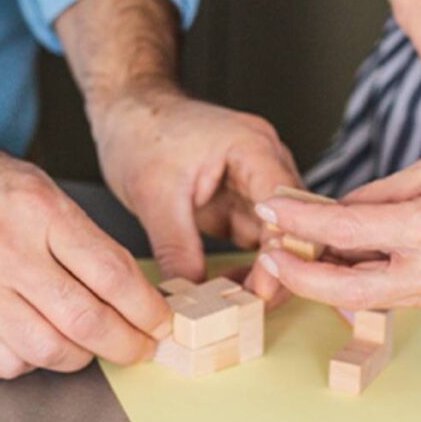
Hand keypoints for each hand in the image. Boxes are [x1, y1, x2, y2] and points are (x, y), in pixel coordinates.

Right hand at [0, 136, 171, 377]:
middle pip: (86, 320)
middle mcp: (7, 251)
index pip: (111, 275)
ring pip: (49, 350)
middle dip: (126, 344)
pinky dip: (32, 362)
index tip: (159, 322)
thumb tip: (131, 290)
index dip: (146, 309)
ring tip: (89, 346)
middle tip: (138, 348)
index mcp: (39, 211)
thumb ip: (82, 236)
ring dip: (82, 357)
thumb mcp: (40, 187)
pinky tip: (38, 342)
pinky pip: (6, 362)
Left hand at [91, 84, 302, 292]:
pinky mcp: (241, 204)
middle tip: (254, 309)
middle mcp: (265, 164)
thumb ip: (176, 247)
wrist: (127, 112)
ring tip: (239, 306)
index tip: (263, 289)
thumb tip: (190, 300)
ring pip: (278, 239)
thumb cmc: (141, 130)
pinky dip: (247, 269)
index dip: (283, 249)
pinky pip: (256, 243)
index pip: (287, 204)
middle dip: (280, 270)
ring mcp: (256, 185)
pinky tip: (229, 290)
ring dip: (264, 274)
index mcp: (253, 147)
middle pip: (294, 225)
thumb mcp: (153, 194)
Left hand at [256, 152, 420, 311]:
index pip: (346, 230)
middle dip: (299, 274)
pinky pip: (394, 294)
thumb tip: (334, 210)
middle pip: (345, 289)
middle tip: (271, 252)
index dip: (301, 223)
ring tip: (306, 250)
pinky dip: (366, 278)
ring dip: (331, 277)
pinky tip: (351, 258)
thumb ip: (380, 195)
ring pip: (367, 297)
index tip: (274, 210)